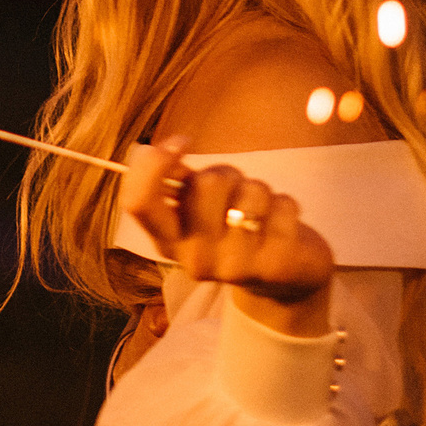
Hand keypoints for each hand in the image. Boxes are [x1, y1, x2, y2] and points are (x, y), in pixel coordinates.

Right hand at [122, 137, 334, 336]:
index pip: (139, 201)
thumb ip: (178, 186)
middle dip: (228, 175)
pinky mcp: (274, 263)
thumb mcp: (199, 213)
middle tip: (236, 195)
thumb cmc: (235, 233)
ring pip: (250, 191)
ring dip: (260, 191)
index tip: (180, 143)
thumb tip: (159, 150)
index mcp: (169, 242)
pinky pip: (282, 204)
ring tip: (260, 214)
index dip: (154, 163)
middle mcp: (195, 258)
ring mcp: (235, 265)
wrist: (283, 282)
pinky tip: (281, 227)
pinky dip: (286, 205)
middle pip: (205, 183)